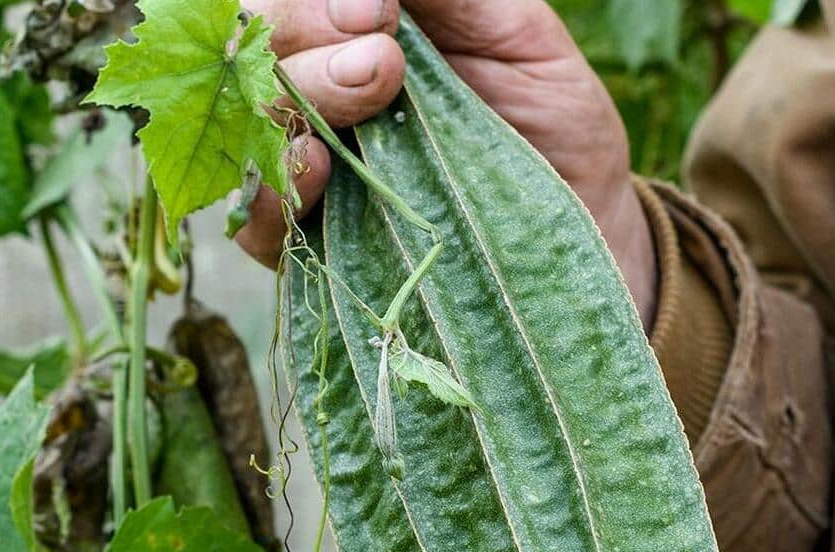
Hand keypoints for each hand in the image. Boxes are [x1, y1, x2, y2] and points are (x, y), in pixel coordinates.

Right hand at [237, 0, 657, 324]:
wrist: (586, 225)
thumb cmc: (552, 119)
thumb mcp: (514, 32)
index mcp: (352, 31)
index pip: (289, 1)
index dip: (314, 3)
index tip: (380, 13)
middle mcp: (316, 90)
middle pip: (257, 48)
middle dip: (304, 38)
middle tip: (381, 62)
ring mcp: (306, 166)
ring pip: (249, 123)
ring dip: (290, 104)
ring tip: (362, 100)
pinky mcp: (310, 245)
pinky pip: (252, 221)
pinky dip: (267, 193)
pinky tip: (315, 169)